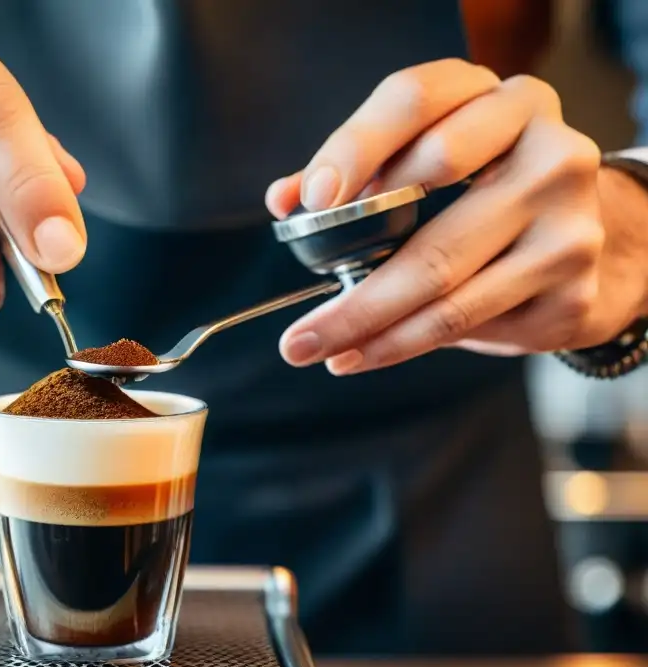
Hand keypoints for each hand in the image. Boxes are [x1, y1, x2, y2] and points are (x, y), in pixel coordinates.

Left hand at [265, 58, 647, 374]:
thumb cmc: (491, 188)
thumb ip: (361, 172)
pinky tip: (369, 351)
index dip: (357, 148)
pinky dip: (407, 344)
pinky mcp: (571, 291)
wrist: (594, 234)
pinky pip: (470, 326)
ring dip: (372, 332)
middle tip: (298, 335)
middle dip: (355, 297)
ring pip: (448, 294)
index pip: (418, 105)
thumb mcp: (436, 156)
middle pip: (432, 235)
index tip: (311, 201)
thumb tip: (285, 200)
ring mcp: (569, 226)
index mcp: (505, 101)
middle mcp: (549, 154)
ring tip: (318, 351)